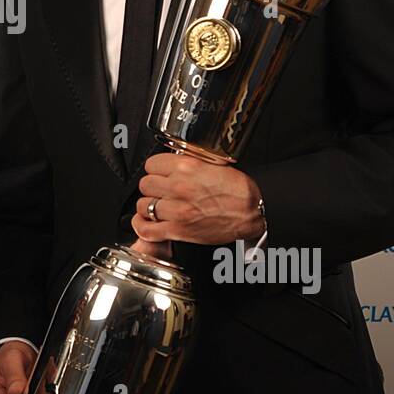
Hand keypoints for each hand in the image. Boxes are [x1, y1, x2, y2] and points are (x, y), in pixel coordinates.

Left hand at [132, 152, 263, 246]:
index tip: (160, 173)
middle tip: (161, 190)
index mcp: (186, 167)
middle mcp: (178, 187)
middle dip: (152, 187)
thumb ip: (188, 162)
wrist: (252, 212)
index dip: (155, 169)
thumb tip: (172, 162)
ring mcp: (176, 211)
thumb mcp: (213, 164)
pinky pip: (146, 229)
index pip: (151, 164)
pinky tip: (145, 221)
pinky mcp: (178, 231)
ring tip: (158, 205)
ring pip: (143, 205)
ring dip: (149, 205)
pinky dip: (141, 225)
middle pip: (145, 184)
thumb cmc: (238, 190)